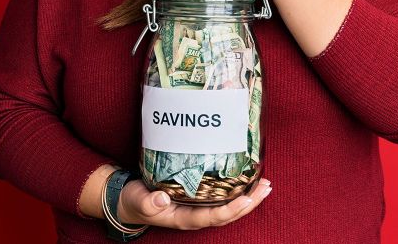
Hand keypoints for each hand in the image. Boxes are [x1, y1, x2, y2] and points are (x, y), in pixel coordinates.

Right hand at [116, 178, 272, 229]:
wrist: (131, 201)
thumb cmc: (135, 201)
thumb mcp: (138, 200)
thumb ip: (148, 202)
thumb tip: (162, 199)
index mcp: (184, 219)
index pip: (213, 217)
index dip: (231, 210)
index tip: (246, 199)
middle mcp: (196, 215)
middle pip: (229, 213)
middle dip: (249, 202)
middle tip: (266, 187)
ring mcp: (199, 207)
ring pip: (229, 206)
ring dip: (249, 196)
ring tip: (265, 184)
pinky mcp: (199, 198)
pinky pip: (222, 197)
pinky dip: (237, 189)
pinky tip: (248, 179)